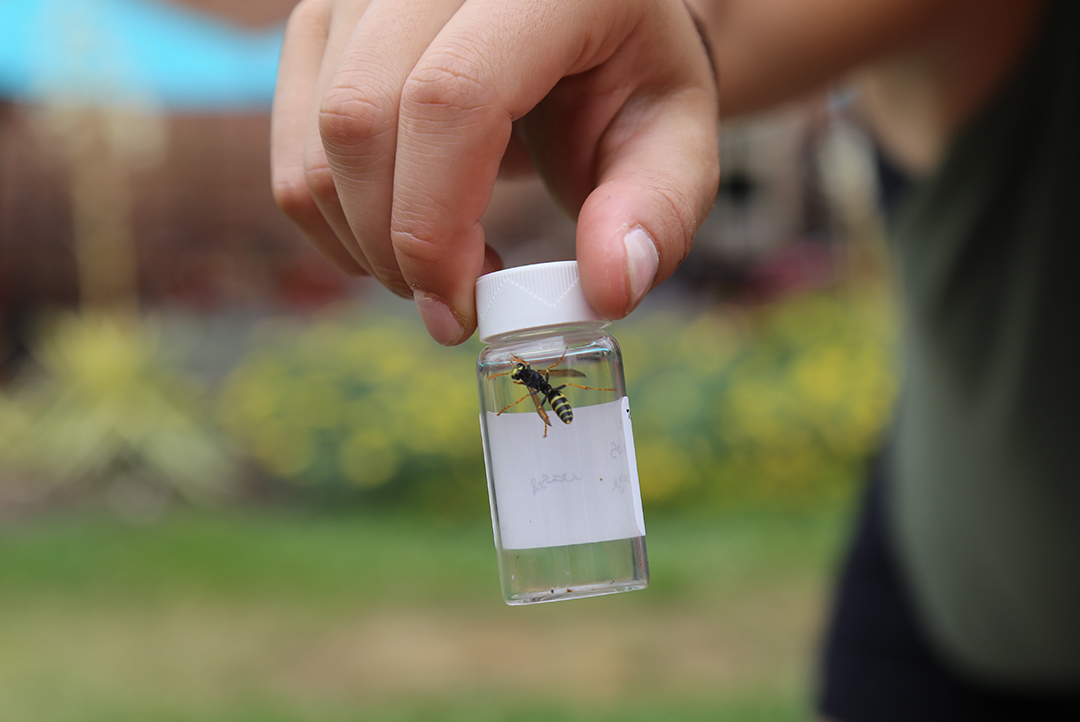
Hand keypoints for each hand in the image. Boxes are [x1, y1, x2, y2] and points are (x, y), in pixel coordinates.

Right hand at [271, 0, 718, 344]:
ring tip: (442, 263)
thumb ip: (655, 212)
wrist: (580, 30)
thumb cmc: (629, 85)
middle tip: (450, 304)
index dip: (438, 222)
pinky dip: (334, 218)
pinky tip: (400, 232)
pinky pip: (292, 146)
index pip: (452, 96)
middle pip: (361, 118)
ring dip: (365, 239)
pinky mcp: (323, 21)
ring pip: (318, 139)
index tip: (463, 307)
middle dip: (394, 246)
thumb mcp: (673, 143)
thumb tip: (608, 289)